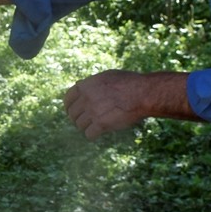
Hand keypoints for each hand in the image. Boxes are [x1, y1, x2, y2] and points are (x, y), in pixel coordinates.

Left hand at [64, 70, 196, 138]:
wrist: (143, 93)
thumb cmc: (129, 83)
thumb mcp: (107, 76)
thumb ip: (92, 83)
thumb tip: (80, 86)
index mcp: (86, 85)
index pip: (68, 99)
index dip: (69, 107)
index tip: (73, 112)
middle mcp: (86, 98)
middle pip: (73, 114)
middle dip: (78, 119)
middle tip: (88, 121)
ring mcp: (92, 111)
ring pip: (80, 125)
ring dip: (87, 127)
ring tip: (96, 126)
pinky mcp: (101, 124)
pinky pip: (89, 134)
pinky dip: (93, 135)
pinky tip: (99, 133)